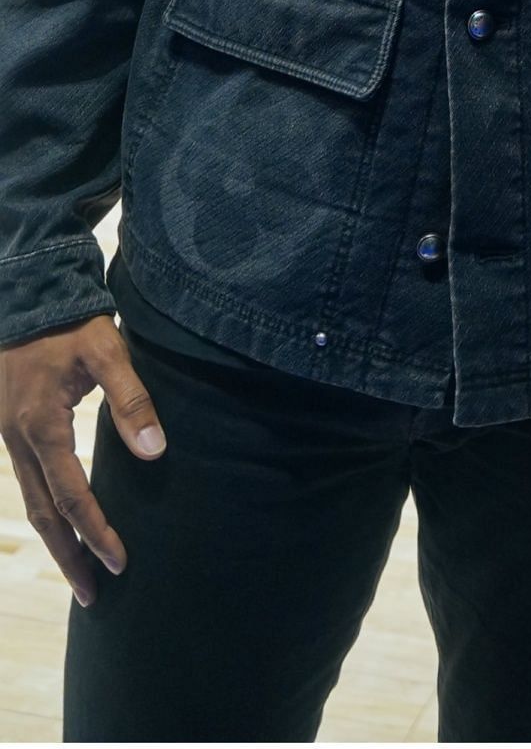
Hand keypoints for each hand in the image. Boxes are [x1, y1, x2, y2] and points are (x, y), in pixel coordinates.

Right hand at [0, 317, 166, 606]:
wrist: (25, 292)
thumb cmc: (68, 320)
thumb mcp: (105, 349)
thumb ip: (131, 398)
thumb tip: (155, 450)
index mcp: (41, 426)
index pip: (73, 497)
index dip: (96, 532)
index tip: (120, 561)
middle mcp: (19, 440)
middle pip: (44, 515)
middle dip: (69, 557)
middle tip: (93, 597)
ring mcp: (10, 436)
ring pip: (33, 502)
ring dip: (56, 541)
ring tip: (79, 573)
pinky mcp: (12, 429)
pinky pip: (29, 482)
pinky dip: (46, 511)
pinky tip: (62, 524)